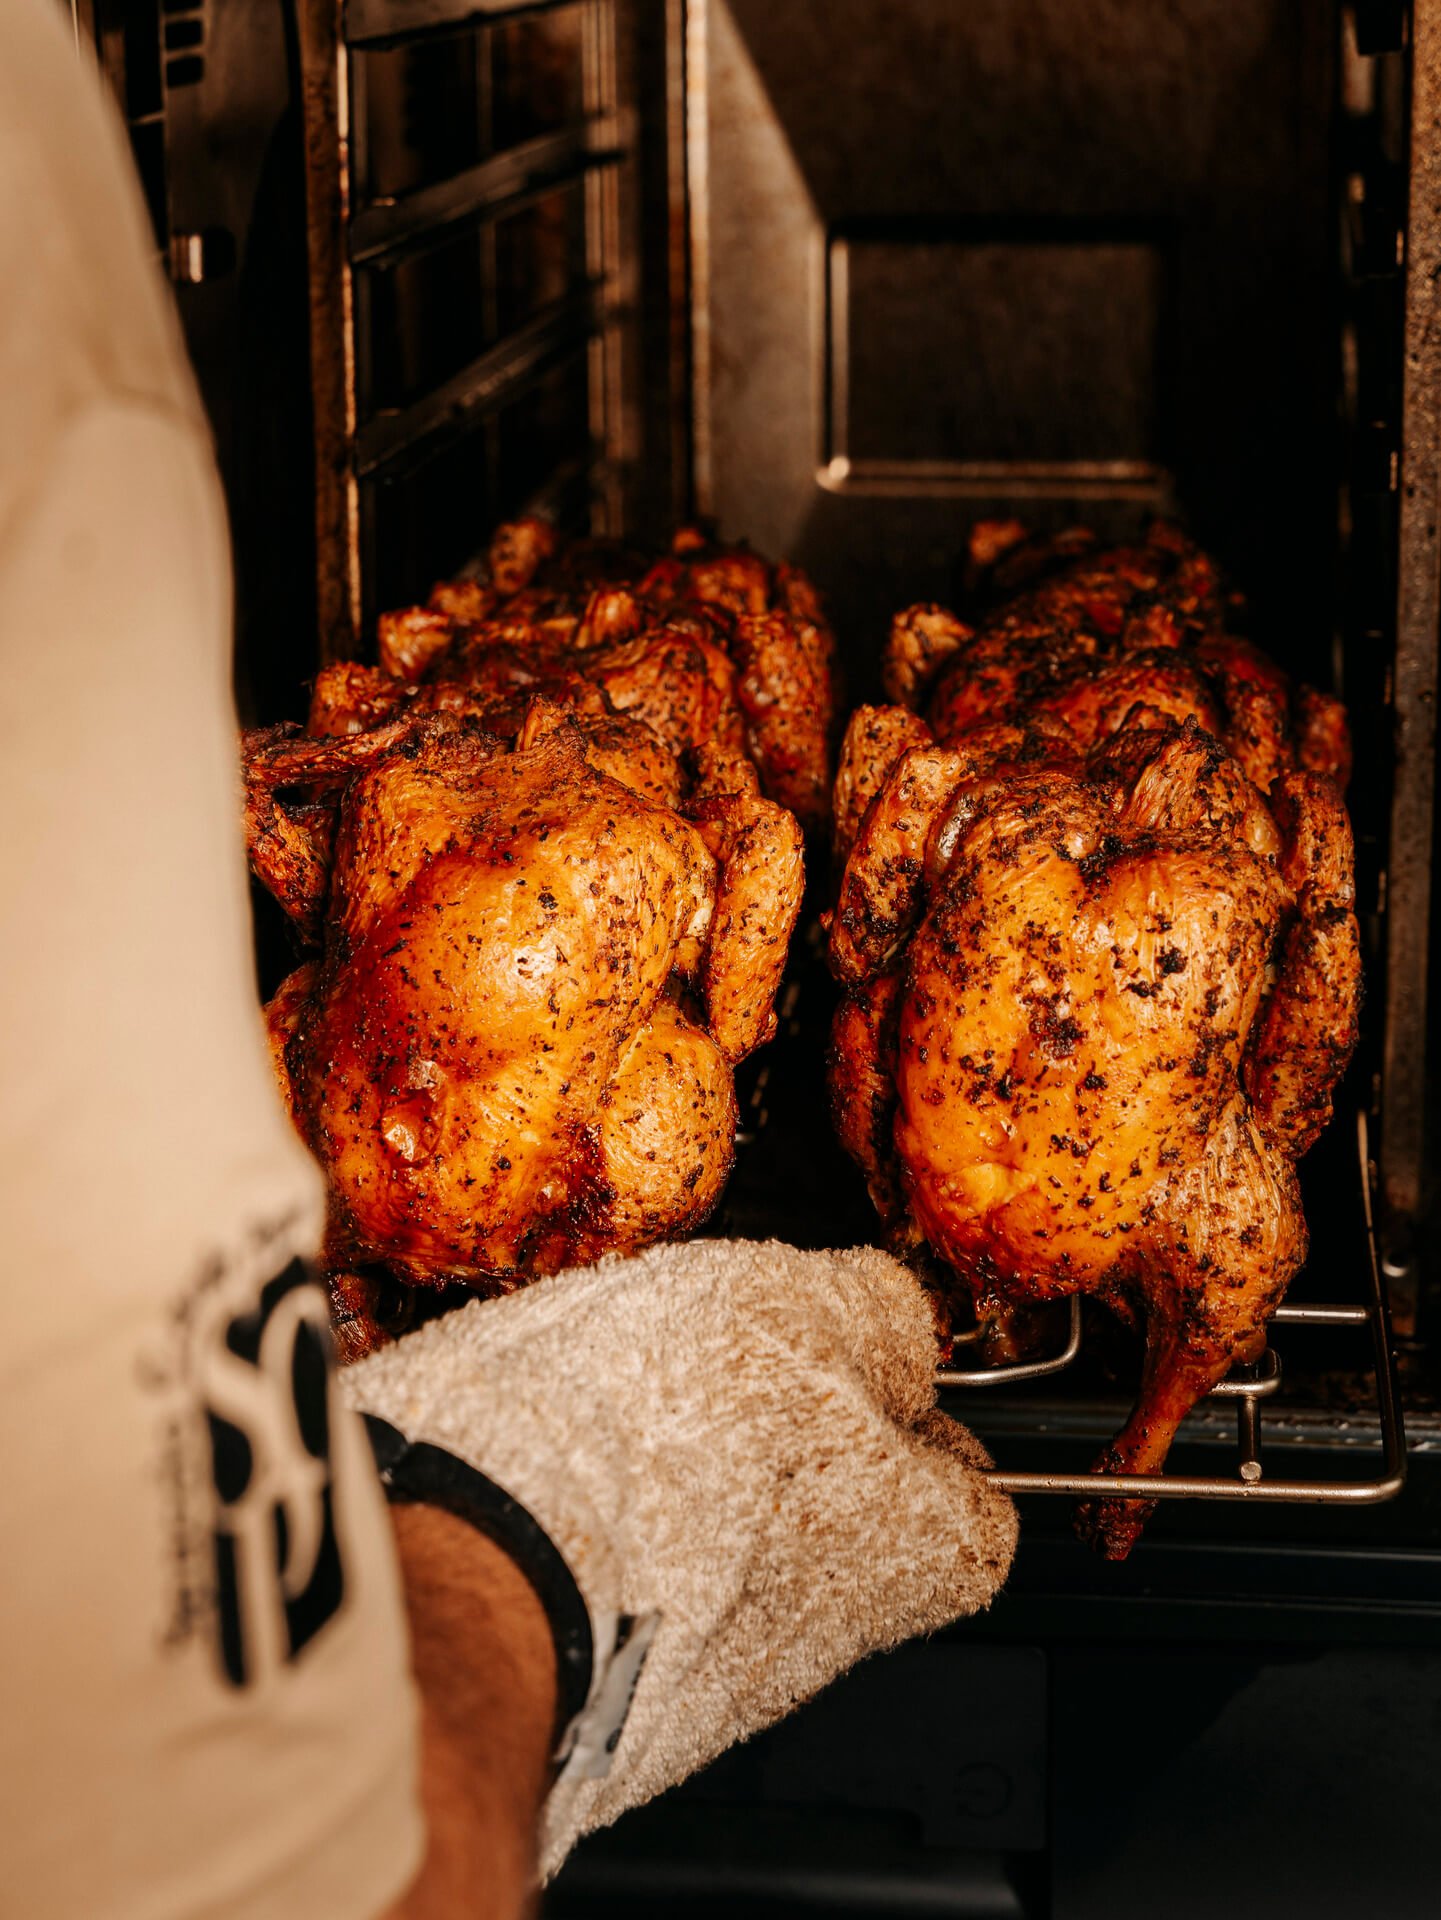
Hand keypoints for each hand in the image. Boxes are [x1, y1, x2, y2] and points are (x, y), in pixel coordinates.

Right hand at [344, 1239, 1016, 1875]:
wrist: (455, 1573)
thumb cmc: (639, 1445)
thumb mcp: (796, 1306)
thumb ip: (873, 1314)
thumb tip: (898, 1325)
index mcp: (902, 1549)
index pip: (978, 1515)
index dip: (934, 1427)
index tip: (888, 1375)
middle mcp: (812, 1643)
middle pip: (844, 1539)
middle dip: (791, 1445)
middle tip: (727, 1363)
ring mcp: (698, 1684)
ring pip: (723, 1562)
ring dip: (686, 1479)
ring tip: (613, 1396)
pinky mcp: (591, 1698)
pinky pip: (623, 1592)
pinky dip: (601, 1527)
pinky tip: (550, 1460)